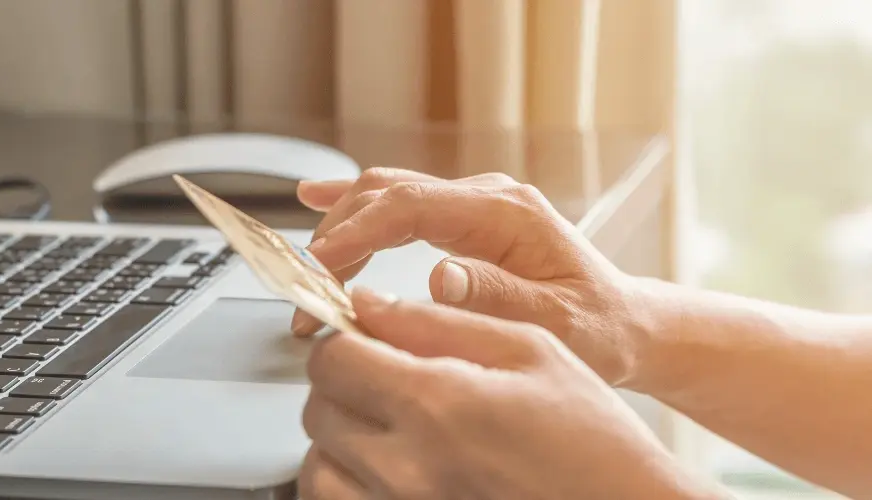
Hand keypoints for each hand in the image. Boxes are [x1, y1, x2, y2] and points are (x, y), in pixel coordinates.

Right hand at [294, 167, 642, 386]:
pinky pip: (401, 202)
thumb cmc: (596, 327)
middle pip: (389, 194)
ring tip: (307, 275)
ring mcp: (473, 204)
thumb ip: (497, 296)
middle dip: (337, 237)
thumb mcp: (555, 323)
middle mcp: (487, 197)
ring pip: (386, 194)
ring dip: (341, 228)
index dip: (358, 232)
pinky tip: (317, 198)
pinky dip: (357, 206)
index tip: (321, 265)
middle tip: (307, 294)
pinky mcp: (464, 220)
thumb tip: (439, 277)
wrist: (623, 323)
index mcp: (506, 213)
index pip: (412, 206)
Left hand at [299, 288, 723, 499]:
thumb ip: (439, 323)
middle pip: (318, 408)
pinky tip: (385, 463)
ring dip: (338, 435)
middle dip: (341, 381)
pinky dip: (346, 479)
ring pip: (317, 465)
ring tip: (384, 422)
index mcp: (438, 405)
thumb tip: (369, 302)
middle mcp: (407, 467)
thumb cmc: (593, 439)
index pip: (334, 358)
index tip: (365, 334)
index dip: (345, 336)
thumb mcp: (530, 350)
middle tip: (382, 375)